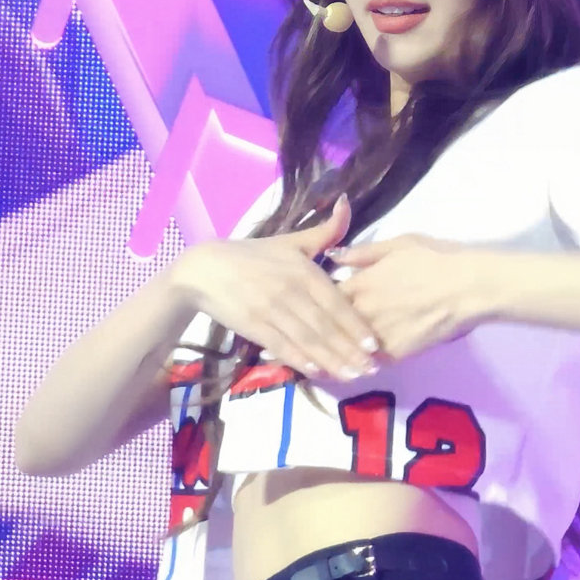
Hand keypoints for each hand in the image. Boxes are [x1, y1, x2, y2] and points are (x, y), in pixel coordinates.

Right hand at [172, 195, 380, 380]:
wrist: (204, 269)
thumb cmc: (252, 255)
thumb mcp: (291, 241)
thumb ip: (325, 232)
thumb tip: (348, 203)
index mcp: (303, 270)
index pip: (336, 302)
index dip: (355, 325)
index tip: (374, 345)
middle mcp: (290, 290)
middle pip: (325, 325)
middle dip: (350, 350)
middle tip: (371, 369)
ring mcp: (271, 310)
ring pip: (307, 338)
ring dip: (331, 360)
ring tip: (352, 376)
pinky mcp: (253, 326)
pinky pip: (281, 345)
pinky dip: (299, 360)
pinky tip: (317, 372)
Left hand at [327, 234, 483, 360]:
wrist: (468, 288)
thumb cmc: (436, 259)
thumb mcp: (398, 245)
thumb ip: (363, 253)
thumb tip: (334, 256)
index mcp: (359, 283)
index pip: (323, 297)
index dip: (318, 302)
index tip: (316, 305)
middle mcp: (361, 312)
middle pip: (330, 326)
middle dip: (322, 330)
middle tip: (314, 336)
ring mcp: (376, 336)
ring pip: (347, 349)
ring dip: (338, 351)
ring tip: (329, 357)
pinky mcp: (395, 355)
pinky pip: (370, 362)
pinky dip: (361, 364)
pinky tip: (356, 366)